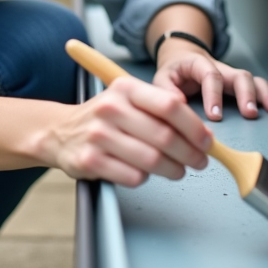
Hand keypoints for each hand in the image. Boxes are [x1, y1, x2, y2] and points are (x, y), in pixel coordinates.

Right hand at [42, 77, 211, 186]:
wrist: (60, 131)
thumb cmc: (105, 118)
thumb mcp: (129, 100)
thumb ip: (161, 107)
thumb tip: (199, 128)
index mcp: (125, 88)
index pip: (170, 106)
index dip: (195, 127)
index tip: (207, 141)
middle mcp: (111, 109)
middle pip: (165, 136)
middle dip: (190, 153)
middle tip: (199, 161)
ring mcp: (98, 135)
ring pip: (152, 160)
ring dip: (172, 169)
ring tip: (177, 170)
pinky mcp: (90, 161)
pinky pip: (132, 176)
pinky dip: (145, 178)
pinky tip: (144, 173)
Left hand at [151, 39, 267, 120]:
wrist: (183, 57)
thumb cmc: (174, 71)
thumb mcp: (162, 77)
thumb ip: (166, 89)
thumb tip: (177, 103)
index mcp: (199, 64)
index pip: (210, 75)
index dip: (214, 95)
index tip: (215, 115)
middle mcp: (220, 68)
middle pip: (239, 75)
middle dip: (247, 95)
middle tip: (249, 114)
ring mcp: (232, 75)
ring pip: (253, 80)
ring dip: (265, 94)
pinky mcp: (240, 83)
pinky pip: (260, 85)